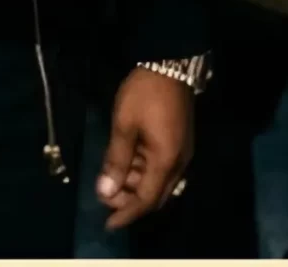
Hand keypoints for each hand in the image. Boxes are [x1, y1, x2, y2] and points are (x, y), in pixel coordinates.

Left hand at [99, 68, 193, 230]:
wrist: (170, 63)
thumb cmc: (144, 93)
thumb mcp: (124, 125)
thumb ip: (116, 160)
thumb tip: (106, 192)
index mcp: (166, 161)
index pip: (146, 199)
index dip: (127, 213)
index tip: (109, 224)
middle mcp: (178, 163)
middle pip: (155, 194)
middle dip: (130, 201)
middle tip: (105, 197)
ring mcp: (181, 152)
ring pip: (158, 181)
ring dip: (135, 185)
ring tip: (110, 179)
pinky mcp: (178, 142)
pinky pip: (161, 167)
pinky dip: (143, 171)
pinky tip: (125, 164)